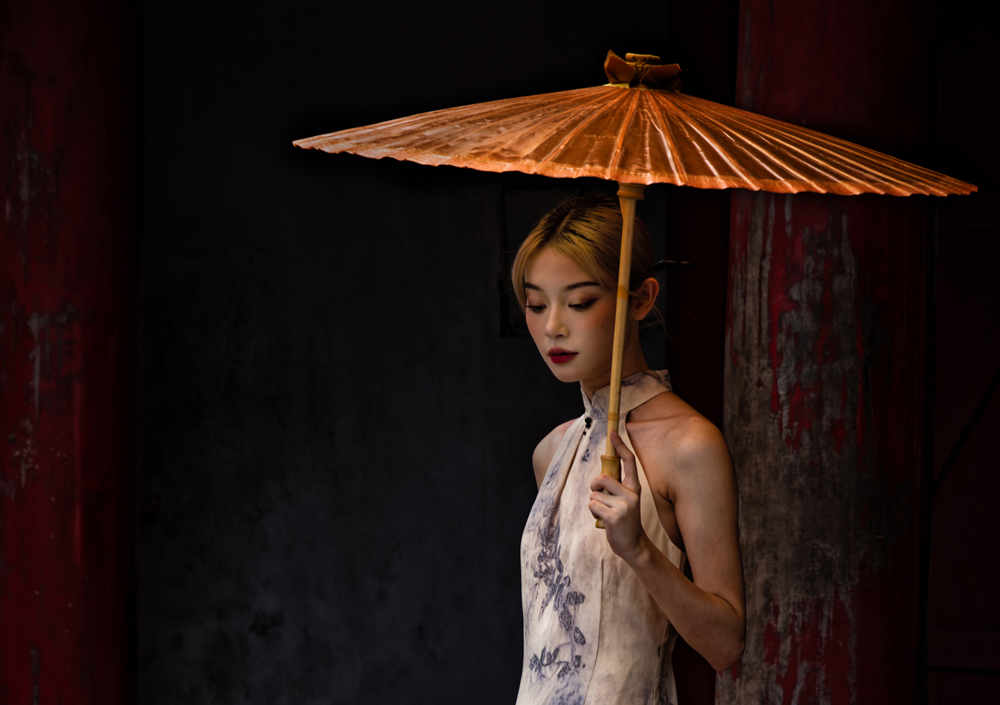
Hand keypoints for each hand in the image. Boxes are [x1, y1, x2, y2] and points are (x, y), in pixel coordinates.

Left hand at [589, 430, 648, 563]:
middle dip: (594, 485)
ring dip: (594, 503)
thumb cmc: (625, 520)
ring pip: (594, 494)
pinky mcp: (614, 517)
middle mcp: (631, 494)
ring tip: (605, 513)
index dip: (620, 446)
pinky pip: (592, 505)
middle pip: (603, 477)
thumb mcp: (626, 500)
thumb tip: (603, 467)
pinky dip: (593, 512)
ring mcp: (624, 506)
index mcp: (634, 487)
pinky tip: (603, 520)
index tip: (612, 432)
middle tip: (599, 496)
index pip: (629, 461)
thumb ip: (617, 485)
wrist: (633, 545)